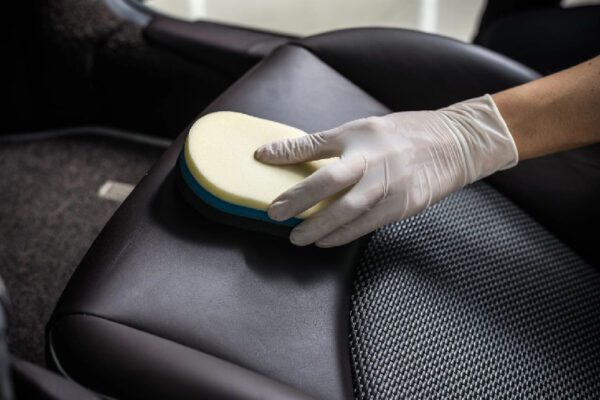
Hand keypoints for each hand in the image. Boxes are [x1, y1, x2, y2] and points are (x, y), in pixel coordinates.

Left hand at [254, 95, 517, 246]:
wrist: (453, 145)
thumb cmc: (401, 135)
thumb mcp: (360, 129)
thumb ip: (321, 143)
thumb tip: (281, 151)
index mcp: (361, 137)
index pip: (317, 145)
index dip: (289, 153)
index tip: (262, 160)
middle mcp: (374, 161)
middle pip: (330, 184)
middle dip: (300, 201)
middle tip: (274, 214)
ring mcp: (390, 186)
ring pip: (349, 212)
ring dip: (320, 227)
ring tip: (298, 237)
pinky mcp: (403, 206)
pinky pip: (367, 225)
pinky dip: (344, 235)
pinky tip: (326, 240)